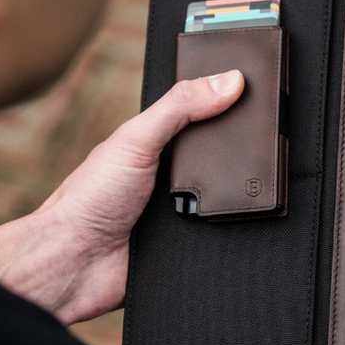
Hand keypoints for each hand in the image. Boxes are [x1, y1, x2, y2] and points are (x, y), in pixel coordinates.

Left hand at [0, 70, 242, 322]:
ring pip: (232, 196)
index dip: (230, 102)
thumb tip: (228, 81)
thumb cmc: (90, 198)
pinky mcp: (194, 244)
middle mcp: (174, 175)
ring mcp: (186, 211)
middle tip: (266, 140)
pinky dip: (235, 228)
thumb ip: (179, 108)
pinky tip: (241, 218)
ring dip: (240, 194)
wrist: (77, 263)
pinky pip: (228, 233)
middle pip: (225, 158)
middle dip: (243, 152)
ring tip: (253, 182)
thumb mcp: (137, 139)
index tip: (260, 90)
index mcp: (158, 143)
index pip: (204, 115)